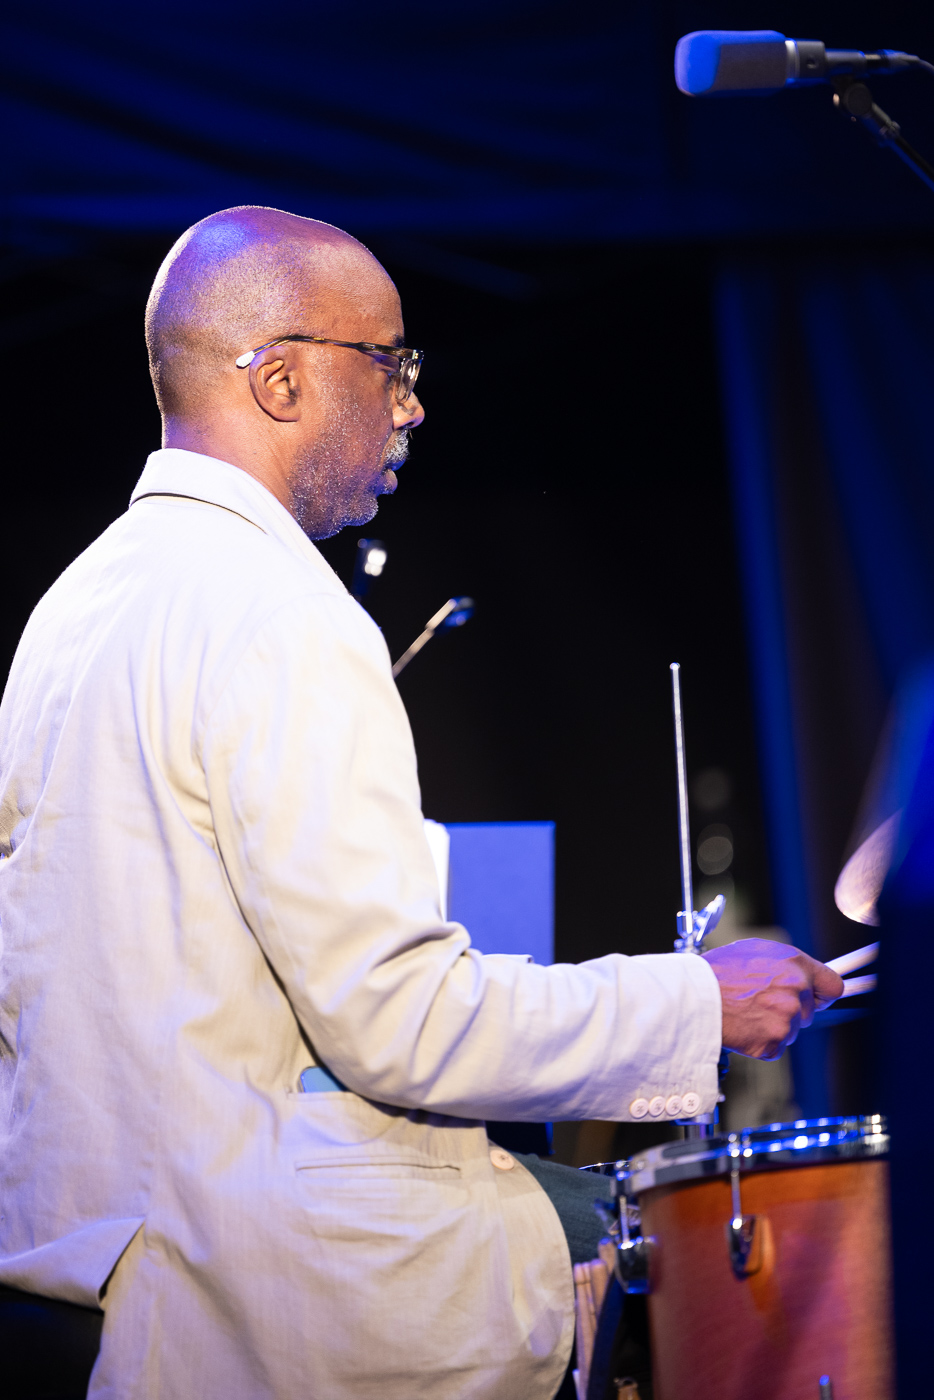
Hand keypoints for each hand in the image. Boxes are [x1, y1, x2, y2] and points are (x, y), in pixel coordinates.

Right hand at [703, 938, 844, 1059]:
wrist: (694, 997)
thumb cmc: (718, 972)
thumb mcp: (755, 951)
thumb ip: (785, 964)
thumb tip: (803, 975)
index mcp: (795, 964)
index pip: (833, 986)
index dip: (823, 995)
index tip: (817, 1000)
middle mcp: (796, 990)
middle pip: (808, 1012)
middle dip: (789, 1011)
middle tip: (760, 1005)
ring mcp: (787, 1018)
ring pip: (790, 1030)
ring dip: (772, 1026)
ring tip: (746, 1013)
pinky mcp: (774, 1042)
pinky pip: (775, 1047)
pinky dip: (760, 1042)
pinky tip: (743, 1028)